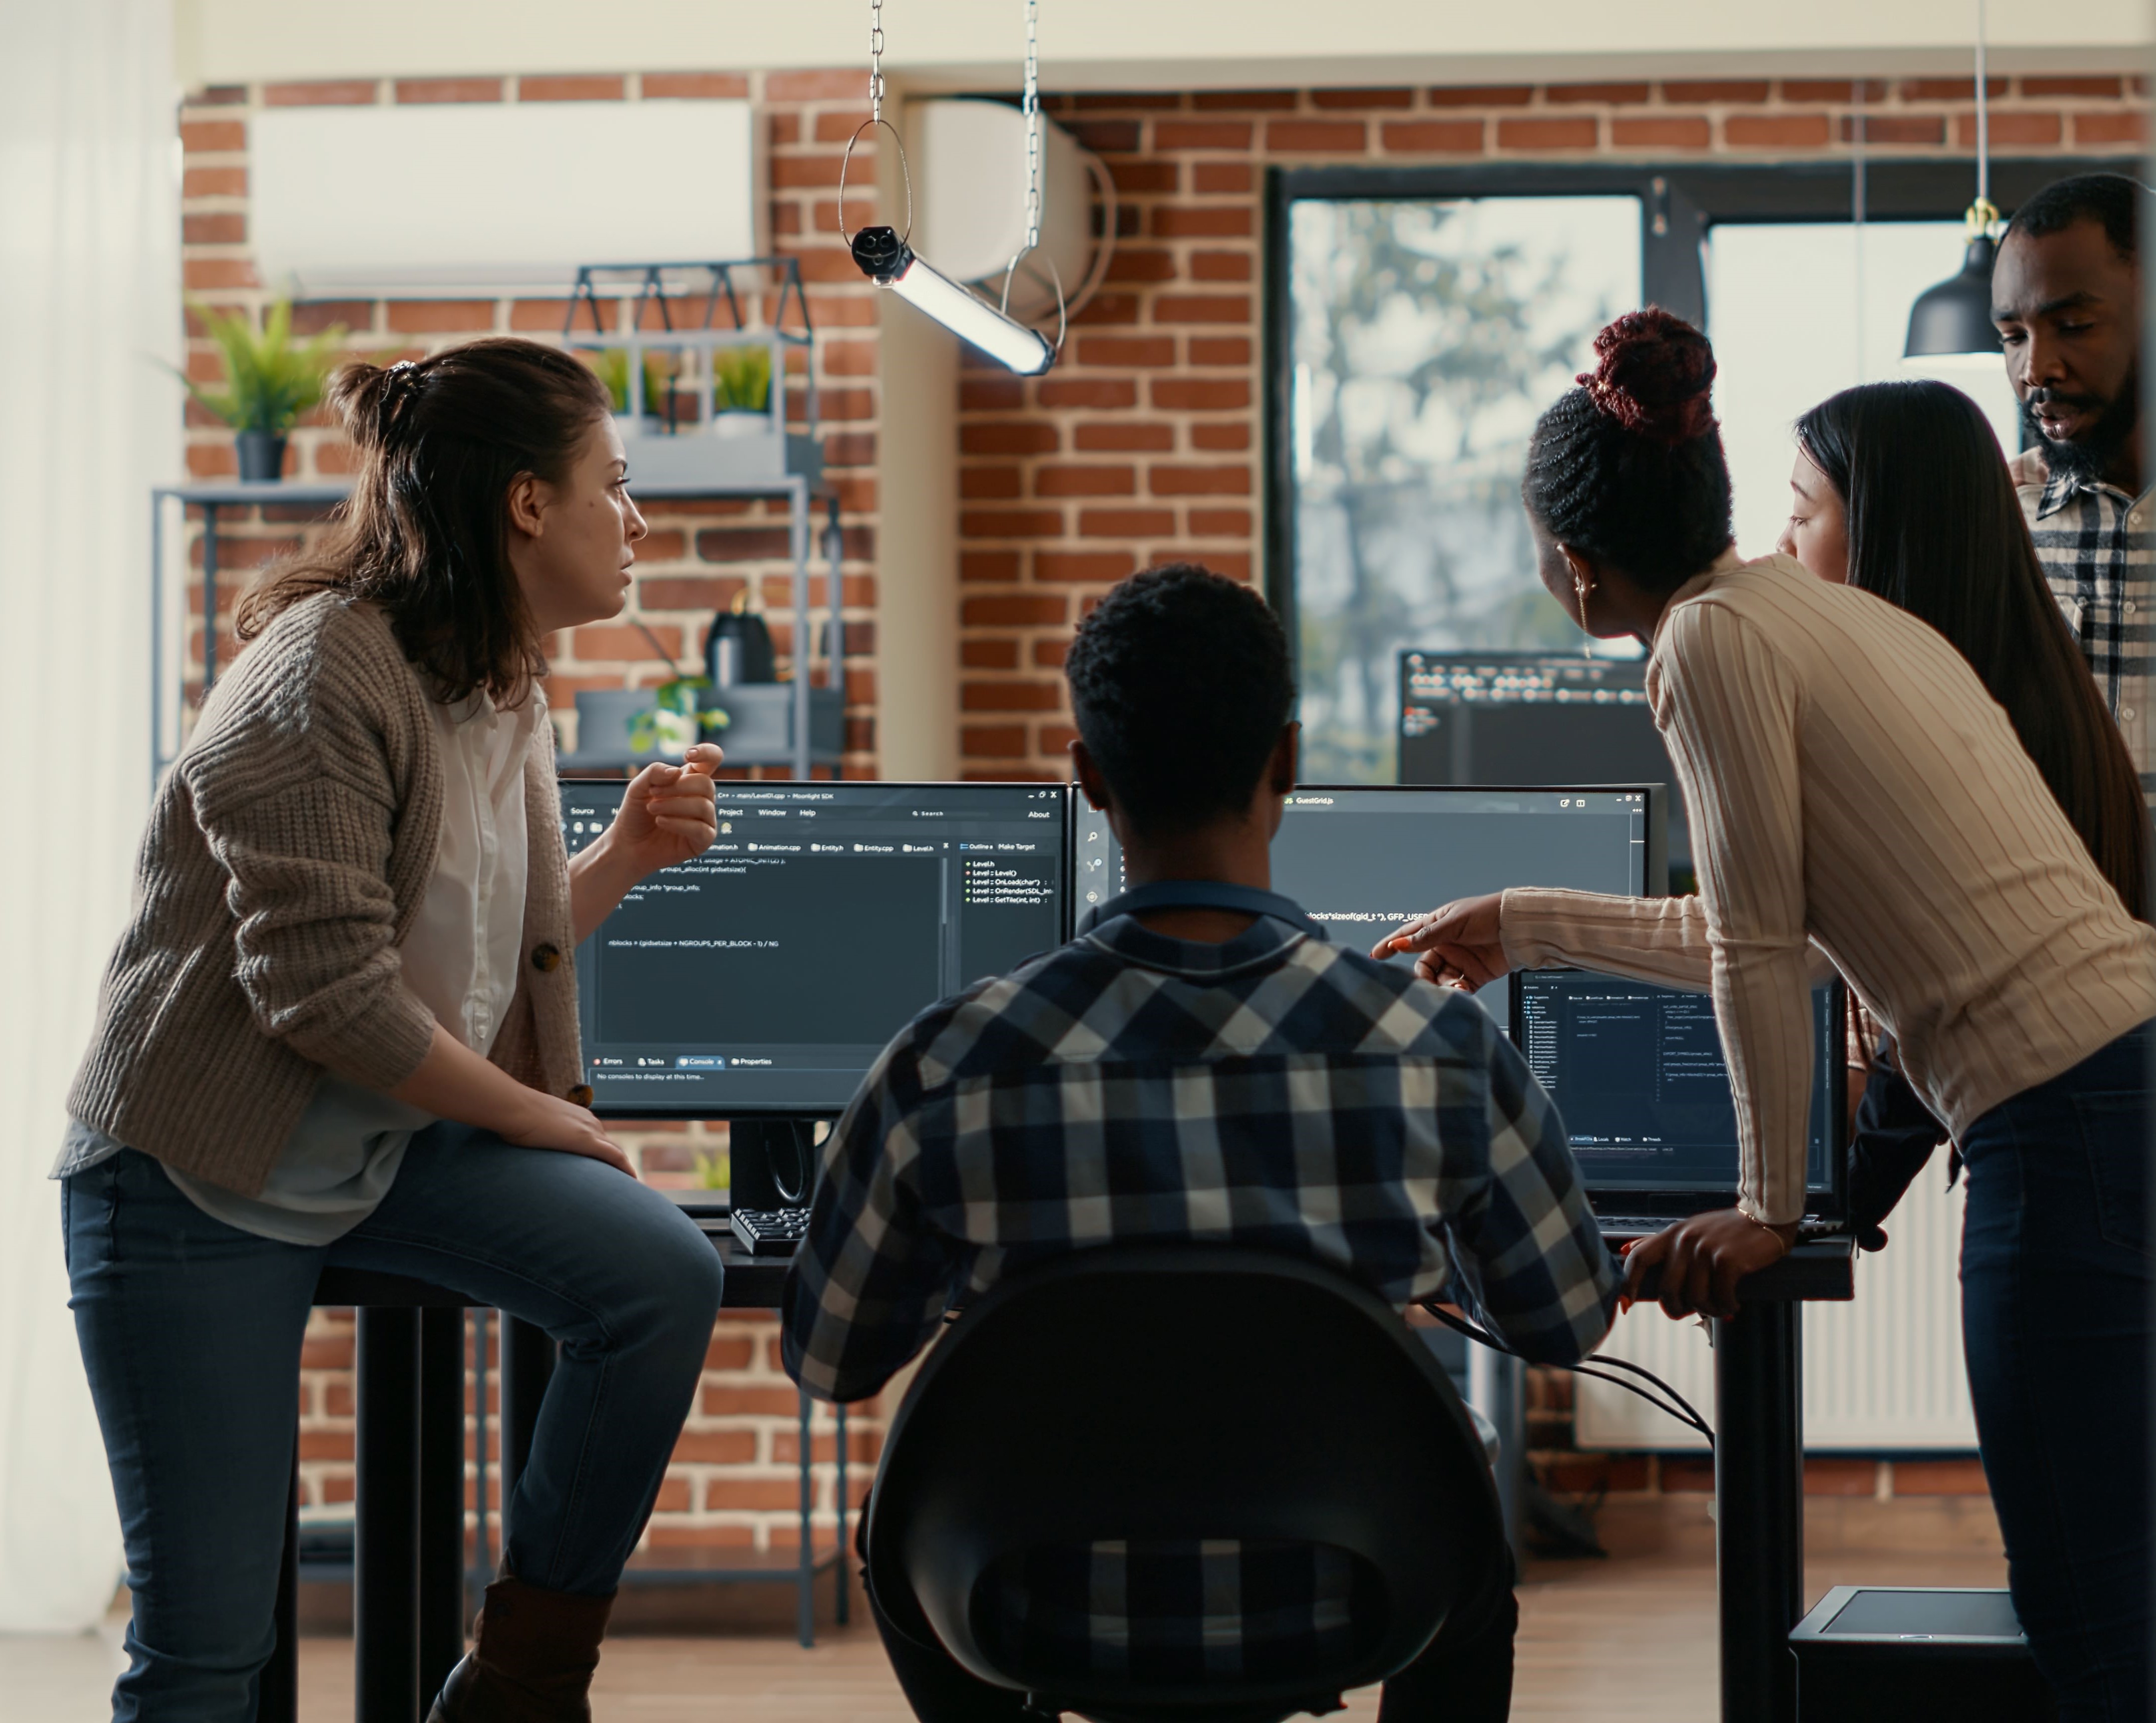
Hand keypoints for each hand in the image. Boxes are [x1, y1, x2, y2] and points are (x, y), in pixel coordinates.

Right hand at [502, 1091, 635, 1177]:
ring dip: (621, 1169)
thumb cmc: (517, 1116)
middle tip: (623, 1184)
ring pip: (614, 1152)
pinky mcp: (587, 1141)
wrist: (515, 1108)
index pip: (598, 1138)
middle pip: (610, 1146)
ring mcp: (590, 1129)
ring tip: (628, 1187)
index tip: (607, 1170)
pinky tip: (632, 1180)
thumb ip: (541, 1134)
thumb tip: (530, 1144)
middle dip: (617, 1164)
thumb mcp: (534, 1125)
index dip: (605, 1154)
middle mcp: (589, 1121)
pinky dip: (625, 1168)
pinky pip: (615, 1156)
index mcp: (577, 1117)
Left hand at [606, 742, 721, 878]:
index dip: (707, 753)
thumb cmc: (635, 814)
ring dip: (673, 805)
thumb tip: (676, 772)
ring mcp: (704, 820)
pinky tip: (661, 822)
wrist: (627, 845)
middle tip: (654, 793)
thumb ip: (654, 772)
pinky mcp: (703, 840)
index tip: (688, 755)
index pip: (711, 760)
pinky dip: (678, 823)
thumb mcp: (637, 787)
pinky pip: (700, 829)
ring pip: (703, 806)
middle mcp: (701, 798)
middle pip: (706, 783)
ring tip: (653, 809)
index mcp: (689, 780)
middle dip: (677, 787)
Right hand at [1371, 892, 1508, 991]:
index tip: (1375, 956)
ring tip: (1453, 987)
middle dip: (1423, 977)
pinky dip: (1458, 993)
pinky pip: (1459, 989)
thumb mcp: (1454, 922)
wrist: (1520, 926)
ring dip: (1443, 986)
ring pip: (1440, 980)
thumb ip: (1426, 937)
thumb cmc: (1488, 914)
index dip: (1391, 945)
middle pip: (1423, 966)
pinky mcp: (1475, 976)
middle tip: (1425, 984)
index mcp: (1437, 927)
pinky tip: (1461, 991)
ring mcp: (1459, 961)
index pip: (1408, 937)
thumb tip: (1398, 944)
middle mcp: (1446, 945)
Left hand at [1621, 1210, 1795, 1320]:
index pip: (1639, 1258)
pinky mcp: (1727, 1260)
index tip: (1624, 1305)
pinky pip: (1720, 1297)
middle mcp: (1685, 1240)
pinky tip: (1733, 1304)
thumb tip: (1624, 1250)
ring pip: (1696, 1299)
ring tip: (1720, 1306)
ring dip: (1709, 1310)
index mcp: (1672, 1234)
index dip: (1628, 1284)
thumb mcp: (1688, 1230)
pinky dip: (1727, 1307)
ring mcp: (1705, 1250)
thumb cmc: (1725, 1229)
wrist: (1765, 1218)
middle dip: (1676, 1309)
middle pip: (1667, 1290)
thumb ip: (1657, 1242)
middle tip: (1690, 1312)